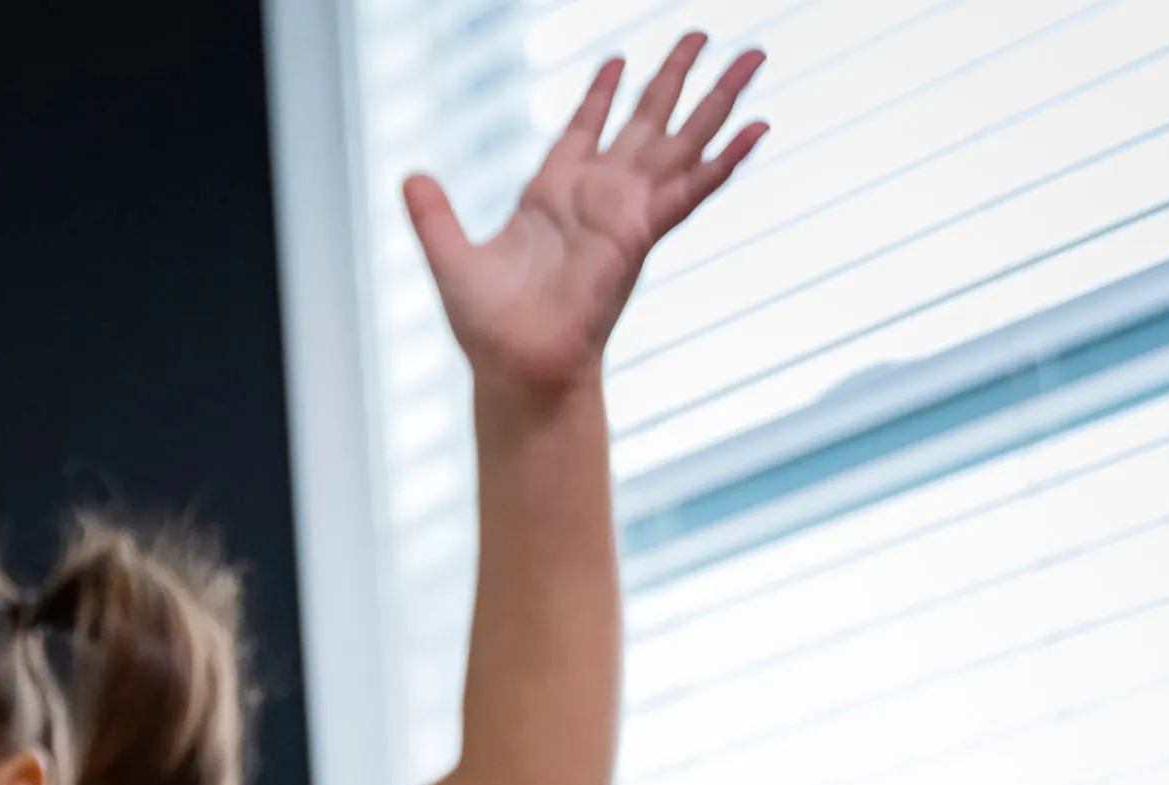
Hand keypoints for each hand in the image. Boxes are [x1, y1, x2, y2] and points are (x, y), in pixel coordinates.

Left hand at [404, 35, 765, 395]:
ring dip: (718, 100)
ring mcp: (626, 210)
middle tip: (702, 34)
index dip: (600, 94)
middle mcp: (597, 194)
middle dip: (673, 76)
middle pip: (646, 119)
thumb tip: (409, 177)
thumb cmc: (488, 327)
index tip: (617, 60)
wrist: (515, 365)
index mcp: (553, 192)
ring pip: (681, 140)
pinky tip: (759, 129)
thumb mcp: (451, 257)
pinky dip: (725, 160)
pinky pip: (692, 188)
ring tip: (754, 57)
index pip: (584, 128)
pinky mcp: (642, 232)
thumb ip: (434, 215)